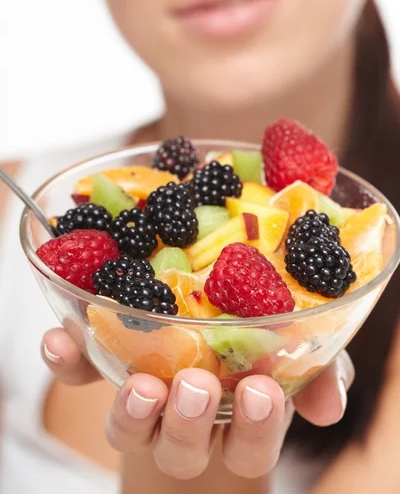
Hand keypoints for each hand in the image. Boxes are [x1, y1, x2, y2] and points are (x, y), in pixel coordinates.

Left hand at [42, 328, 353, 479]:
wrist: (202, 334)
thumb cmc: (254, 352)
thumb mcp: (295, 357)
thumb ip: (318, 374)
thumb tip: (327, 406)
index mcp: (238, 418)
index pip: (249, 447)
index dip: (254, 431)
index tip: (262, 392)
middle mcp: (187, 420)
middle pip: (182, 449)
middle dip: (190, 424)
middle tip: (197, 387)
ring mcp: (144, 400)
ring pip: (130, 430)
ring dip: (132, 413)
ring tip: (142, 385)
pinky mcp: (105, 368)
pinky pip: (81, 375)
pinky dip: (69, 362)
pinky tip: (62, 340)